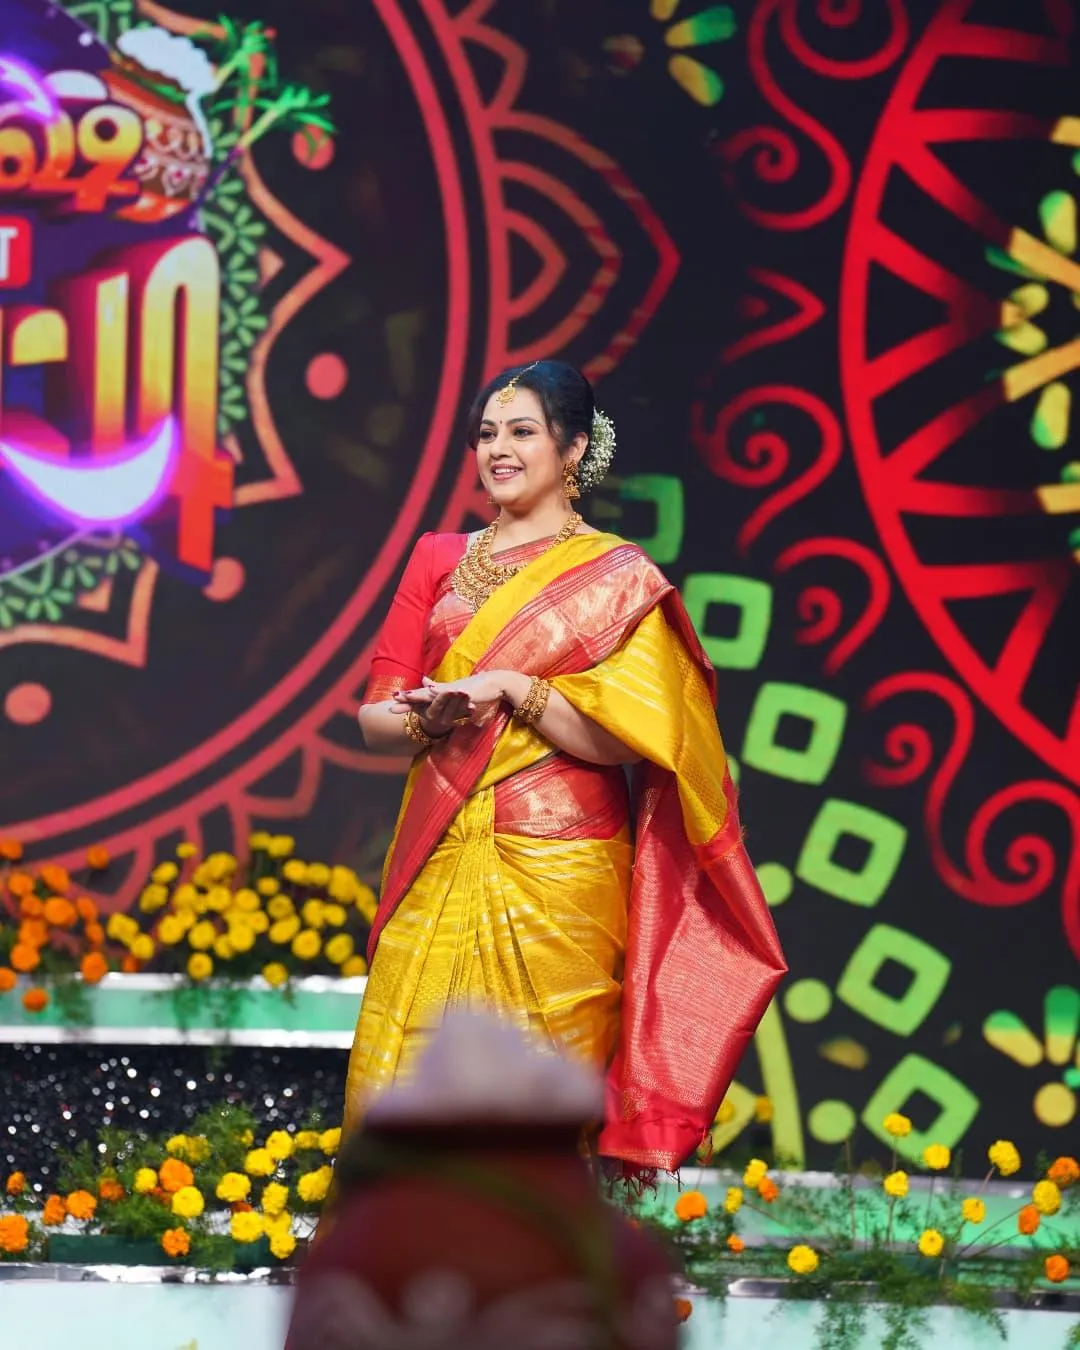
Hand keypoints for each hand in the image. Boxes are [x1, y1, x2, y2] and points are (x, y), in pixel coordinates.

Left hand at [391, 671, 520, 736]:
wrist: (493, 683)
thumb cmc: (475, 690)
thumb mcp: (457, 694)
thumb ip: (444, 693)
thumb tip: (433, 689)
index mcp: (441, 694)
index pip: (421, 700)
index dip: (406, 704)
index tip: (391, 706)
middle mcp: (443, 691)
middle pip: (421, 696)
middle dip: (406, 701)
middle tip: (390, 704)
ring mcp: (451, 690)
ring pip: (431, 694)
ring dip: (418, 695)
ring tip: (404, 696)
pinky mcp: (461, 690)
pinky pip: (448, 692)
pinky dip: (439, 691)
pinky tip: (430, 690)